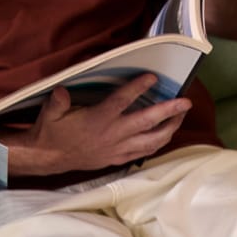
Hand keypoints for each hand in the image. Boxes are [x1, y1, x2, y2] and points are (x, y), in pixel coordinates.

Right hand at [5, 75, 189, 176]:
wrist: (50, 157)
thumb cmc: (52, 131)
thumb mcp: (51, 113)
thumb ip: (58, 102)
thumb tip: (62, 90)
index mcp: (98, 119)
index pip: (122, 101)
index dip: (138, 88)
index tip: (152, 77)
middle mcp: (112, 135)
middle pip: (147, 122)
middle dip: (168, 111)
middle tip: (185, 102)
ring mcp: (117, 148)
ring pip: (151, 141)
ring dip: (169, 129)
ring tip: (181, 116)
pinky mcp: (117, 158)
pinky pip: (144, 152)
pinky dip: (157, 144)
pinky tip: (166, 135)